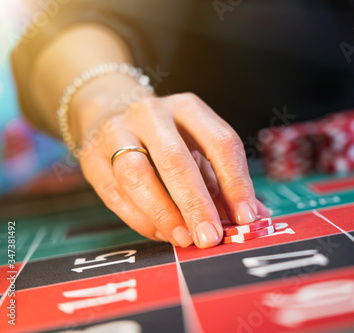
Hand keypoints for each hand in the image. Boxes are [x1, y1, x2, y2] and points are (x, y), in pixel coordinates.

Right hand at [78, 92, 268, 248]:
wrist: (110, 114)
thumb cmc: (167, 140)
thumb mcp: (199, 149)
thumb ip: (224, 183)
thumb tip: (256, 218)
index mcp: (188, 108)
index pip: (221, 143)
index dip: (236, 183)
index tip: (245, 218)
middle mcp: (152, 114)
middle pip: (176, 160)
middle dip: (196, 204)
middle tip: (210, 237)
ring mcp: (117, 132)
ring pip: (138, 175)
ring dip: (164, 213)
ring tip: (184, 239)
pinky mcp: (93, 158)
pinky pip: (116, 194)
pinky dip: (141, 219)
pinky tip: (162, 233)